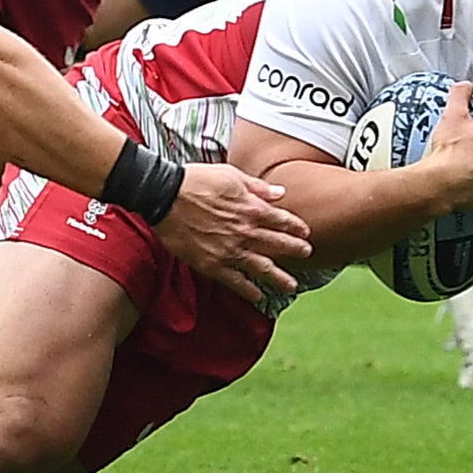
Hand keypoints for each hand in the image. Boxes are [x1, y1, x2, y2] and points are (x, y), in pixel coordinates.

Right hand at [149, 162, 309, 303]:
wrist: (165, 196)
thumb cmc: (196, 181)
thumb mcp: (231, 175)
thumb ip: (258, 187)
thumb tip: (280, 193)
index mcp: (252, 208)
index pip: (283, 220)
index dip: (296, 227)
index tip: (306, 233)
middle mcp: (246, 232)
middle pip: (278, 245)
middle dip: (295, 251)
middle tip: (307, 256)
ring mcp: (230, 251)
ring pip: (262, 268)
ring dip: (279, 277)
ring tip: (292, 286)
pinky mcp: (212, 264)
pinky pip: (236, 282)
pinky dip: (249, 291)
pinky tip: (258, 297)